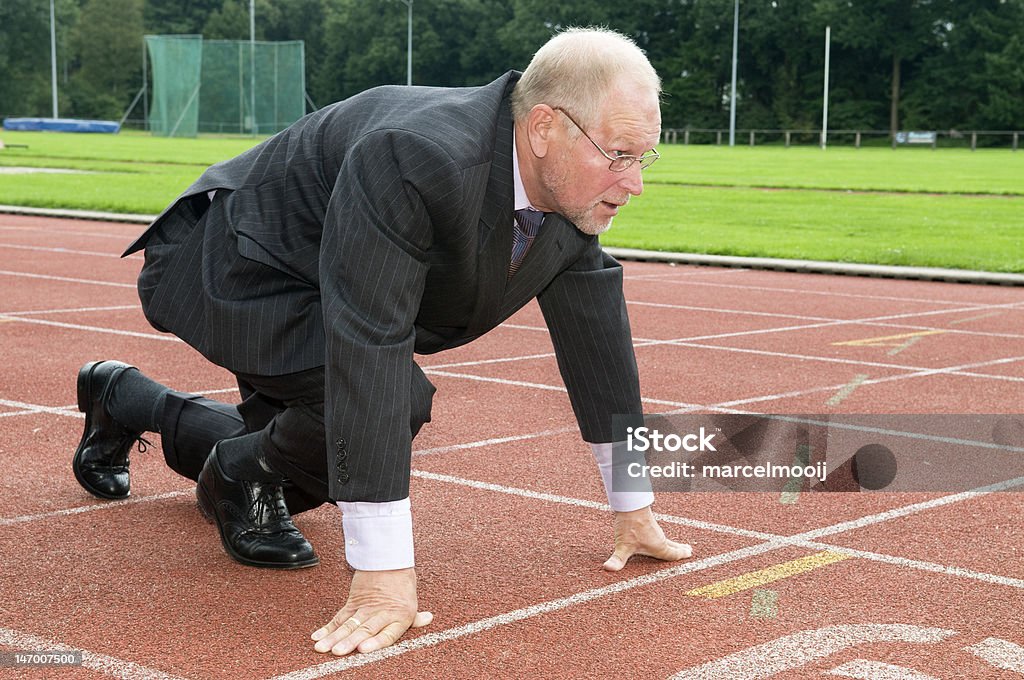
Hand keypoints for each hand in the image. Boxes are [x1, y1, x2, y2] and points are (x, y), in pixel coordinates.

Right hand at [311, 567, 432, 654]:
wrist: (388, 559)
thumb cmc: (401, 583)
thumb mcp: (411, 601)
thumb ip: (415, 618)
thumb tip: (428, 619)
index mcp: (399, 616)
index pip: (388, 634)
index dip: (376, 642)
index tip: (363, 649)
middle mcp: (381, 613)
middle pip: (364, 629)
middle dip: (349, 641)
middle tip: (338, 651)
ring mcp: (365, 608)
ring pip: (348, 624)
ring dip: (334, 637)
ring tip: (322, 647)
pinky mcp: (353, 602)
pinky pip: (339, 616)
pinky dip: (328, 628)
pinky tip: (318, 637)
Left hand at [602, 505, 691, 571]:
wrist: (631, 504)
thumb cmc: (630, 526)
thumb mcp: (623, 546)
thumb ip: (617, 559)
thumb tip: (608, 568)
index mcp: (658, 546)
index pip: (672, 554)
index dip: (680, 556)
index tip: (689, 554)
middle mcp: (659, 538)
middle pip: (672, 546)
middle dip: (680, 550)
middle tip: (689, 550)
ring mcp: (654, 529)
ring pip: (666, 539)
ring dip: (673, 543)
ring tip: (679, 545)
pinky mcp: (648, 522)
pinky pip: (658, 532)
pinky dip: (663, 537)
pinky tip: (657, 535)